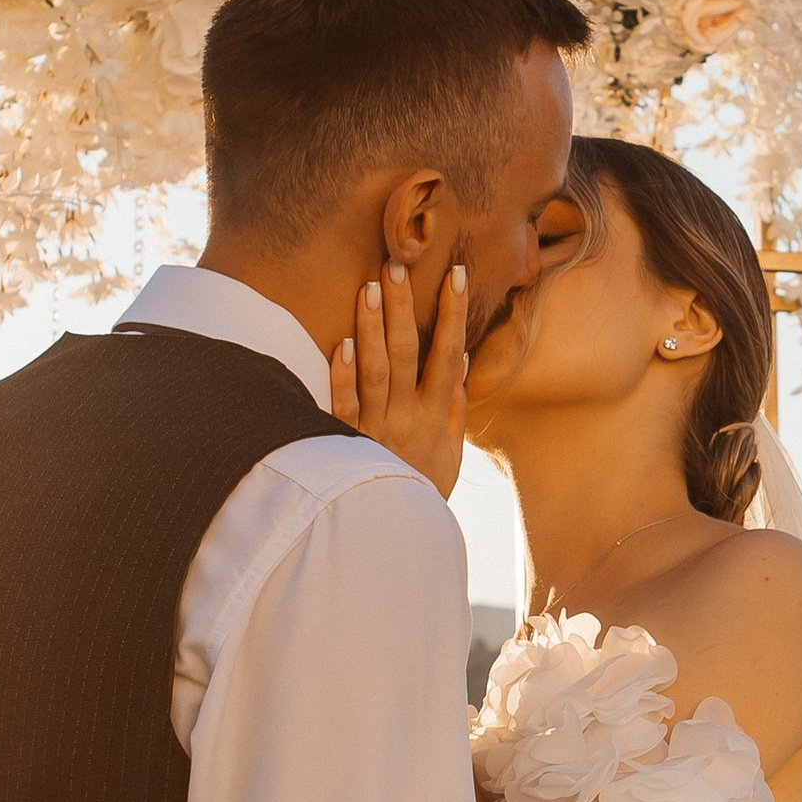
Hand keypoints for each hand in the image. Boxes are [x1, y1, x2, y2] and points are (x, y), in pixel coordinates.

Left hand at [331, 260, 467, 498]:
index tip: (457, 274)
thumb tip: (461, 361)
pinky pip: (342, 407)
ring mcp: (376, 429)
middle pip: (407, 352)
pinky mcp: (345, 443)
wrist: (393, 537)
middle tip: (398, 265)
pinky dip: (342, 376)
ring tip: (370, 287)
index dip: (454, 313)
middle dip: (404, 307)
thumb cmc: (421, 489)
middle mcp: (408, 417)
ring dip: (372, 328)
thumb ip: (455, 408)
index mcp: (436, 416)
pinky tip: (340, 344)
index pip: (449, 354)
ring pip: (375, 370)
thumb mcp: (449, 454)